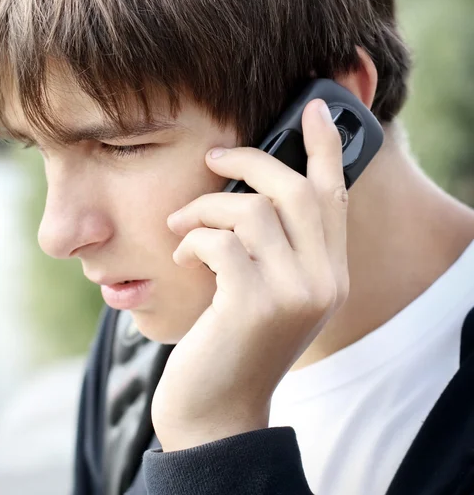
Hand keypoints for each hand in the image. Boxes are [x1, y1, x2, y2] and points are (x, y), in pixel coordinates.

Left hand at [152, 99, 349, 451]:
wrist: (216, 407)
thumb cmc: (233, 340)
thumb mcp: (266, 291)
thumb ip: (274, 246)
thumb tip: (244, 188)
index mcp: (330, 274)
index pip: (335, 196)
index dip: (325, 147)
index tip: (314, 108)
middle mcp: (324, 282)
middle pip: (296, 192)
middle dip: (250, 163)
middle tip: (214, 157)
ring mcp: (293, 295)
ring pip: (252, 212)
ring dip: (205, 208)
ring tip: (180, 223)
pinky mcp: (254, 306)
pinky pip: (221, 242)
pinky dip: (193, 239)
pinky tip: (182, 255)